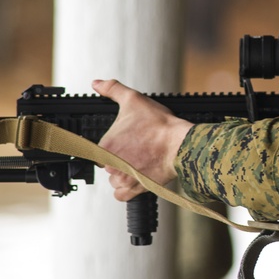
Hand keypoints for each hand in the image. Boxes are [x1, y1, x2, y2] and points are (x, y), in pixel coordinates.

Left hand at [93, 79, 194, 201]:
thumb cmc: (159, 125)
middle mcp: (111, 165)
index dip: (113, 145)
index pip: (99, 150)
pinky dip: (126, 189)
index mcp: (105, 146)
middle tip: (136, 149)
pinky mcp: (136, 189)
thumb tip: (97, 83)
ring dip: (123, 174)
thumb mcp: (133, 99)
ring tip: (138, 163)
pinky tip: (135, 178)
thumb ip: (112, 89)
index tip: (126, 141)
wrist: (181, 144)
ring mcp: (124, 179)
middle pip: (107, 165)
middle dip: (119, 159)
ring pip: (114, 180)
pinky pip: (121, 195)